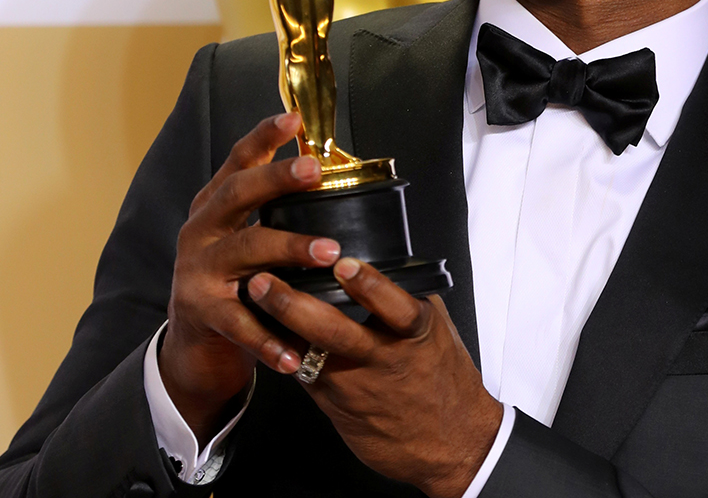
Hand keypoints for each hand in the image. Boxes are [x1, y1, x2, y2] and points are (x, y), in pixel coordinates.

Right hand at [159, 113, 337, 442]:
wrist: (194, 342)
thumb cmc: (236, 277)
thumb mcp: (247, 234)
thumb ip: (276, 207)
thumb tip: (329, 169)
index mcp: (215, 206)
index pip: (237, 161)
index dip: (263, 137)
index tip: (293, 118)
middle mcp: (201, 231)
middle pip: (236, 196)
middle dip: (275, 180)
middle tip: (314, 171)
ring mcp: (197, 271)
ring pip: (245, 252)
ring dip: (289, 249)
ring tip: (330, 252)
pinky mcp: (202, 313)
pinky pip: (241, 324)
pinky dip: (271, 339)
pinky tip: (298, 351)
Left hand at [247, 260, 502, 497]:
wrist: (454, 444)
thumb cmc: (445, 379)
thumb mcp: (437, 330)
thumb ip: (408, 298)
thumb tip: (377, 263)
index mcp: (416, 334)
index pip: (394, 306)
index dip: (368, 284)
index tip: (343, 263)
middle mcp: (384, 358)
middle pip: (334, 331)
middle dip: (293, 303)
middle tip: (264, 280)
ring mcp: (357, 385)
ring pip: (308, 353)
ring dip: (276, 326)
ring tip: (253, 298)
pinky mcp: (336, 405)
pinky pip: (303, 373)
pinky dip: (283, 349)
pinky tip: (262, 328)